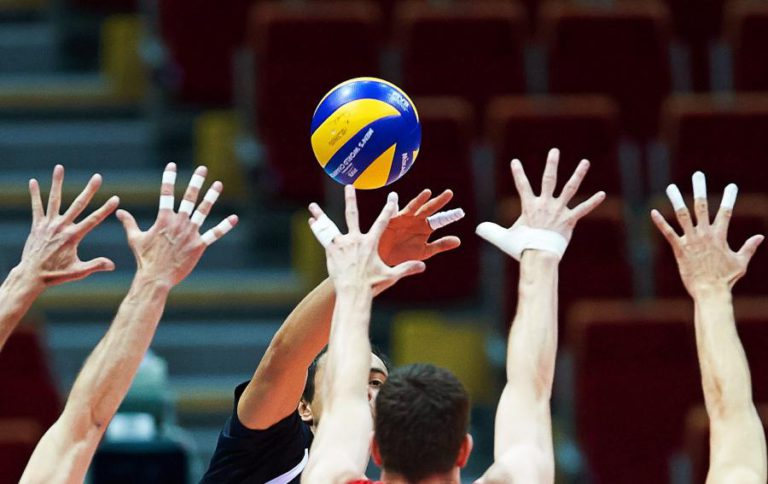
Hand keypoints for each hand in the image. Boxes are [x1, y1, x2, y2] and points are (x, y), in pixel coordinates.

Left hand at [18, 165, 118, 287]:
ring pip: (54, 200)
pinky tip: (33, 181)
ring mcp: (48, 225)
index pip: (93, 220)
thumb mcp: (78, 272)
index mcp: (73, 237)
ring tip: (60, 167)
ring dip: (58, 183)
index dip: (106, 209)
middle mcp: (61, 227)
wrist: (31, 275)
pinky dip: (35, 194)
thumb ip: (95, 265)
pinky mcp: (37, 225)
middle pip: (78, 204)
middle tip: (98, 177)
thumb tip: (112, 265)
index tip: (116, 198)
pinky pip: (36, 207)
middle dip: (89, 190)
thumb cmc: (56, 275)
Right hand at [116, 163, 238, 286]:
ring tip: (218, 184)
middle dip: (196, 182)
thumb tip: (118, 211)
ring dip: (211, 197)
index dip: (168, 178)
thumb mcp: (135, 239)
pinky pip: (214, 234)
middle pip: (189, 198)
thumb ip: (129, 223)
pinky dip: (225, 226)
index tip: (172, 165)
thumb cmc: (145, 259)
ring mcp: (190, 233)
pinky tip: (234, 218)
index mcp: (163, 219)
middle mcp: (178, 223)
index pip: (166, 194)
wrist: (156, 277)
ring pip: (203, 211)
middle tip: (203, 169)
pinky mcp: (199, 245)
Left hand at [308, 185, 424, 295]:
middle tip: (349, 186)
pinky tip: (311, 221)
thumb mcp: (391, 276)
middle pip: (352, 214)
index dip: (389, 208)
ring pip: (330, 225)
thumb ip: (406, 268)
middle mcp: (355, 239)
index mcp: (370, 242)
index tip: (392, 197)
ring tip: (312, 205)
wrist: (353, 292)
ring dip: (321, 214)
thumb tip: (423, 265)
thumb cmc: (372, 285)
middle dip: (351, 199)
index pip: (382, 221)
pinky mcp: (331, 251)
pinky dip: (317, 228)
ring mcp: (341, 244)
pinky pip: (322, 237)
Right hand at [378, 189, 461, 265]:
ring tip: (428, 193)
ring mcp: (406, 218)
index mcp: (426, 228)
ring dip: (420, 200)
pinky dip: (397, 205)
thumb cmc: (405, 255)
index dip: (450, 216)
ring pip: (415, 207)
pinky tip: (397, 197)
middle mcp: (417, 220)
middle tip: (449, 193)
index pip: (441, 220)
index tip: (460, 212)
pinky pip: (398, 211)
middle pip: (430, 209)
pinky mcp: (394, 219)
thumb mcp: (425, 251)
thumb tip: (458, 241)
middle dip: (439, 201)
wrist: (387, 259)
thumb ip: (441, 245)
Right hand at [476, 148, 604, 258]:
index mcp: (529, 206)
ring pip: (570, 188)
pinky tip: (602, 193)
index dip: (517, 173)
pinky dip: (593, 202)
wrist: (538, 255)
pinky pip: (583, 209)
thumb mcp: (503, 237)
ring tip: (585, 162)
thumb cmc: (521, 247)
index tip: (515, 162)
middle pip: (549, 179)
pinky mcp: (569, 220)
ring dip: (578, 174)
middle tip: (554, 151)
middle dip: (551, 164)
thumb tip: (478, 228)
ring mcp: (558, 210)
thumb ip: (491, 231)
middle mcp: (545, 204)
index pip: (522, 185)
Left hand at [651, 172, 762, 296]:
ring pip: (682, 215)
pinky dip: (660, 222)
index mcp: (720, 236)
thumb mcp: (741, 262)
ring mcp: (691, 240)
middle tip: (698, 175)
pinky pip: (668, 233)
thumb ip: (749, 247)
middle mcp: (705, 234)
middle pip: (702, 206)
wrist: (711, 291)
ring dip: (676, 200)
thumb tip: (761, 236)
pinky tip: (653, 212)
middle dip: (700, 189)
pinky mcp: (679, 249)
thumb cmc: (726, 279)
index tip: (732, 186)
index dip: (729, 198)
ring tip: (670, 187)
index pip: (726, 212)